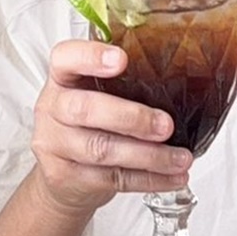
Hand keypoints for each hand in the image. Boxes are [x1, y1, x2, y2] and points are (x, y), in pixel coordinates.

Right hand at [30, 39, 191, 214]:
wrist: (59, 177)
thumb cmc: (88, 125)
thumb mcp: (95, 94)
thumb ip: (125, 81)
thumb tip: (183, 73)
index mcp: (62, 78)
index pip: (66, 58)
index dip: (91, 56)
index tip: (121, 59)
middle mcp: (53, 108)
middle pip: (85, 109)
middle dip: (131, 118)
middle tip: (166, 125)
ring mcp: (56, 144)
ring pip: (102, 150)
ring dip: (149, 155)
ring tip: (181, 157)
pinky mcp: (67, 176)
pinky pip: (112, 178)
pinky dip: (148, 179)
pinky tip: (172, 176)